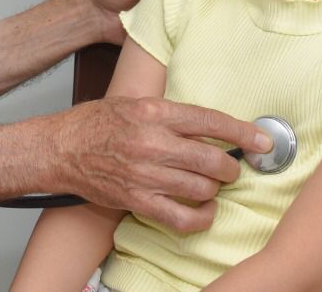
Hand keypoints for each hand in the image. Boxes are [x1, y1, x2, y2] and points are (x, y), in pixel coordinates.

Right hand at [47, 96, 272, 233]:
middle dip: (231, 167)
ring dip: (214, 189)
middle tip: (231, 168)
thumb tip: (209, 123)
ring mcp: (146, 174)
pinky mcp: (138, 200)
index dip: (243, 133)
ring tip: (209, 184)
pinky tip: (203, 211)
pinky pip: (183, 217)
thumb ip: (170, 112)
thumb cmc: (94, 123)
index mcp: (154, 112)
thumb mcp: (135, 103)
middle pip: (213, 160)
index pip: (211, 121)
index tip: (262, 141)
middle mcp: (153, 142)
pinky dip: (201, 218)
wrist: (59, 148)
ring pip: (203, 188)